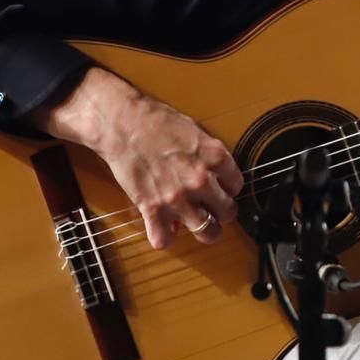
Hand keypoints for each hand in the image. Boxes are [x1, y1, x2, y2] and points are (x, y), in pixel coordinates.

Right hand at [40, 67, 243, 249]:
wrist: (122, 122)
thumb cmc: (155, 120)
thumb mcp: (195, 131)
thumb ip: (208, 155)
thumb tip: (215, 174)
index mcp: (215, 157)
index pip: (237, 185)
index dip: (229, 188)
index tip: (221, 188)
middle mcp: (201, 180)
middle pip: (228, 212)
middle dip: (223, 212)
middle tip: (214, 209)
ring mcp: (178, 197)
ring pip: (207, 232)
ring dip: (204, 230)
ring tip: (198, 225)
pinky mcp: (152, 208)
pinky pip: (164, 240)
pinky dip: (164, 238)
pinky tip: (164, 228)